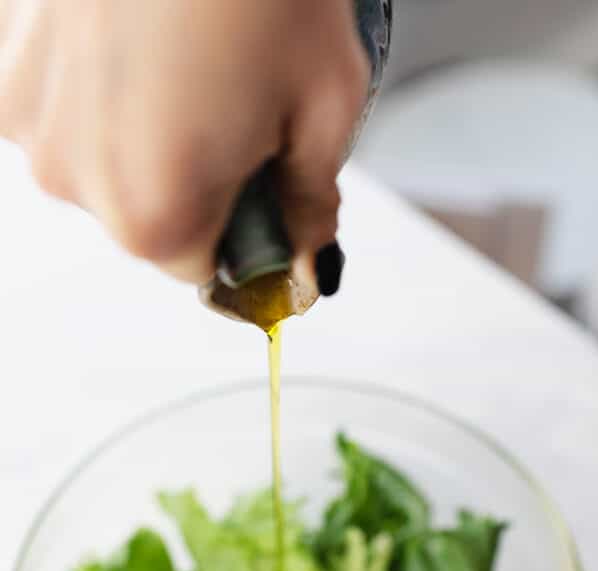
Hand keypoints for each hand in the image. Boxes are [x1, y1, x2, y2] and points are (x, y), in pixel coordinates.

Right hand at [0, 0, 367, 281]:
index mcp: (155, 214)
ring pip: (102, 161)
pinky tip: (138, 33)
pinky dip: (103, 84)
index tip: (266, 194)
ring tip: (188, 55)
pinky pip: (64, 104)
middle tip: (238, 102)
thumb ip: (309, 202)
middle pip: (148, 219)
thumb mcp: (326, 105)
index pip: (206, 271)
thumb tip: (305, 248)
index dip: (246, 234)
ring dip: (146, 130)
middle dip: (197, 181)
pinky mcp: (4, 58)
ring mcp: (26, 116)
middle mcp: (73, 178)